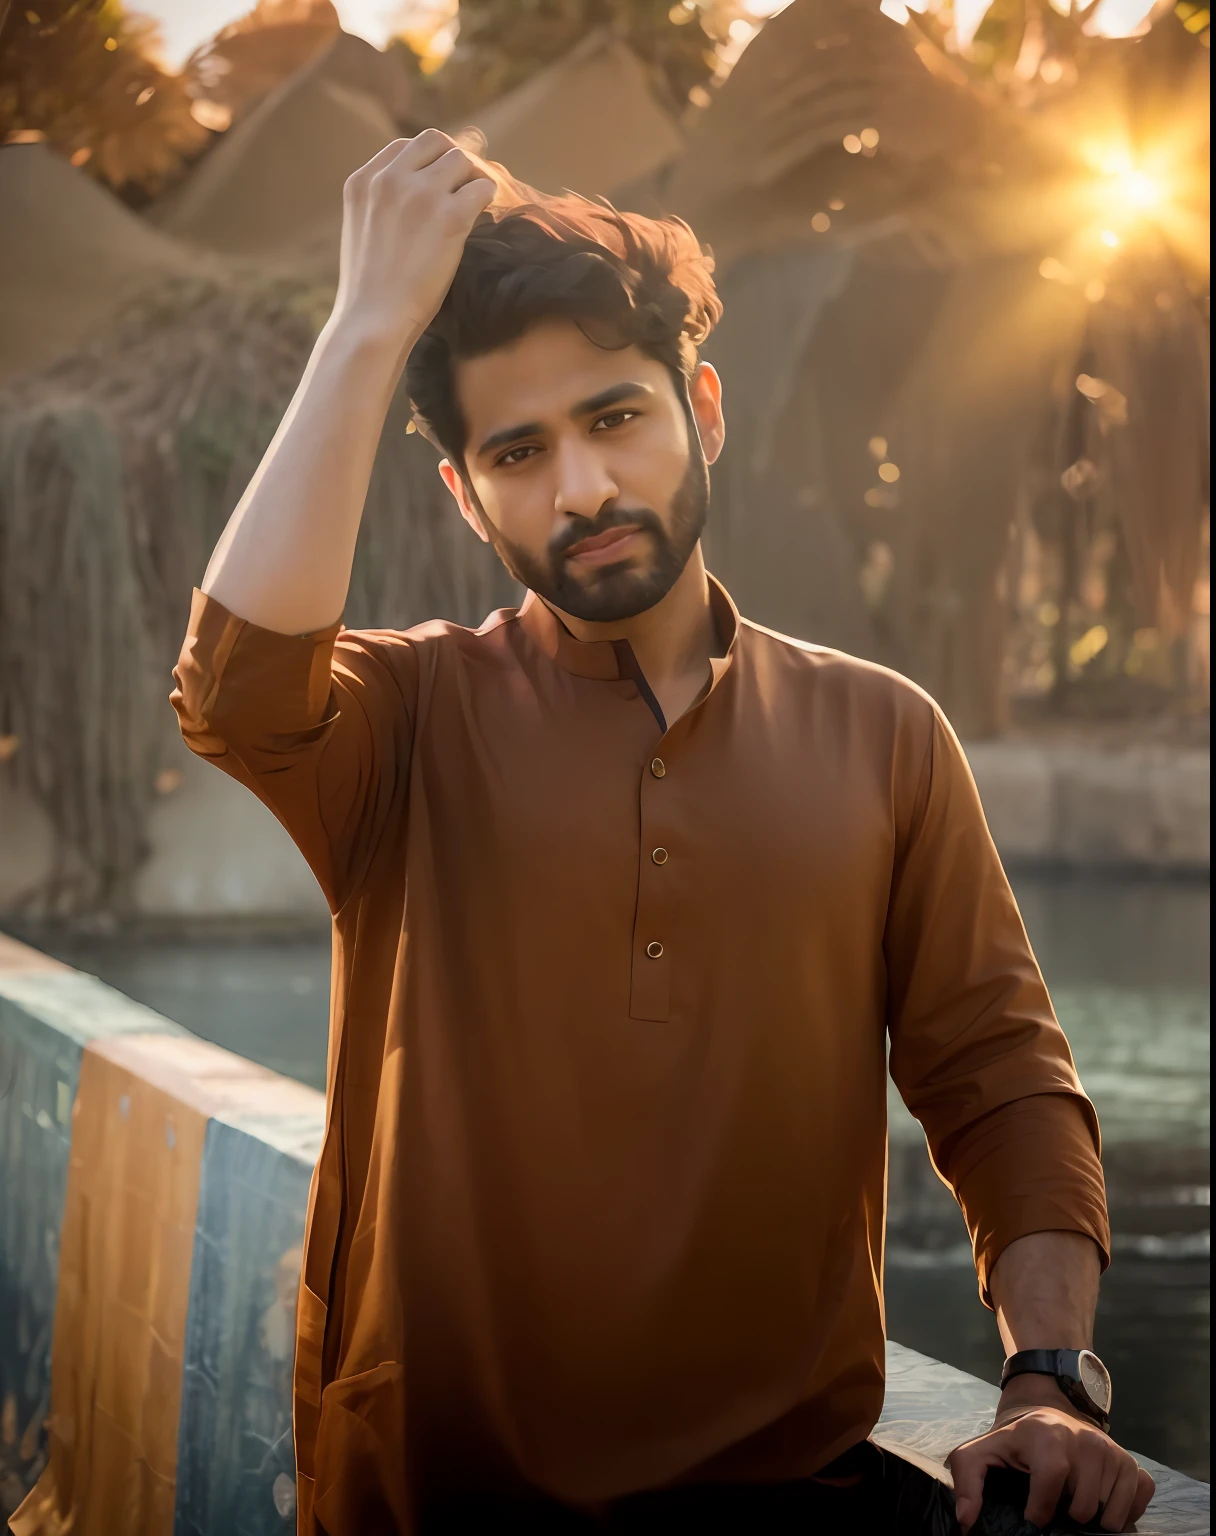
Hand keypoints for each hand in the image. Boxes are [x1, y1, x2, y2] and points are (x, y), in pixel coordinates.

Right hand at [331, 130, 497, 351]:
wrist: (374, 321)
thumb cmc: (371, 293)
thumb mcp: (363, 234)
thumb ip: (383, 207)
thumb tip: (417, 204)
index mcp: (363, 182)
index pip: (404, 148)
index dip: (429, 162)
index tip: (442, 182)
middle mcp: (390, 179)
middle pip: (436, 141)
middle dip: (455, 161)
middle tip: (468, 187)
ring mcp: (420, 194)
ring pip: (462, 159)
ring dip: (475, 179)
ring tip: (478, 205)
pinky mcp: (449, 216)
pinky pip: (484, 187)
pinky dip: (490, 198)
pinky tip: (487, 217)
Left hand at [948, 1384, 1154, 1532]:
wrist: (1049, 1417)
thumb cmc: (1016, 1443)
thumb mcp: (983, 1452)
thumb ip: (967, 1480)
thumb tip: (966, 1520)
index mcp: (1047, 1435)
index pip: (1051, 1480)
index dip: (1041, 1509)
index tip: (1034, 1517)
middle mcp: (1085, 1439)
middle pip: (1084, 1506)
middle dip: (1068, 1516)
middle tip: (1057, 1504)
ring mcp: (1112, 1450)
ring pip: (1111, 1512)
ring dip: (1094, 1517)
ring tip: (1075, 1501)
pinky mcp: (1132, 1463)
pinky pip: (1139, 1500)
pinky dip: (1124, 1511)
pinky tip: (1102, 1501)